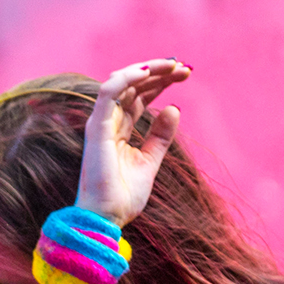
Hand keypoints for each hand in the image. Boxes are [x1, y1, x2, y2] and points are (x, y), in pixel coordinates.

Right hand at [76, 58, 190, 225]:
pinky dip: (127, 78)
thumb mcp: (150, 161)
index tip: (186, 75)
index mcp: (119, 130)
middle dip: (159, 73)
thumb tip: (175, 108)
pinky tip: (147, 71)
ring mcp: (101, 123)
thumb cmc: (123, 196)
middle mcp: (108, 122)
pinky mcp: (97, 127)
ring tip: (171, 65)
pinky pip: (109, 92)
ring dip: (146, 70)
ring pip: (121, 82)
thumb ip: (160, 136)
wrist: (107, 218)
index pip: (140, 96)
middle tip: (184, 68)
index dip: (161, 82)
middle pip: (133, 86)